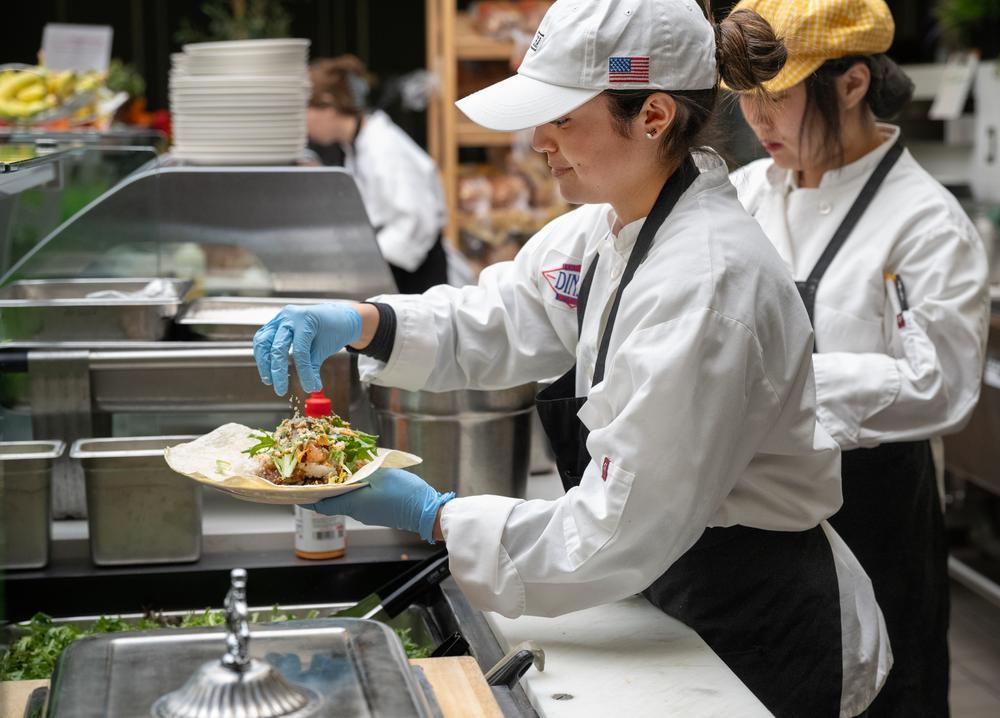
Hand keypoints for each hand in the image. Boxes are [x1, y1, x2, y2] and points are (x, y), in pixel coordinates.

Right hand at [253, 303, 361, 395]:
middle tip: (281, 391)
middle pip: (277, 347)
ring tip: (269, 381)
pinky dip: (262, 355)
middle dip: (277, 371)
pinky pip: (262, 340)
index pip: (300, 351)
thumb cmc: (332, 330)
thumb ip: (313, 366)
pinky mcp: (273, 324)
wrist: (334, 316)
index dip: (304, 372)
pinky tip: (268, 369)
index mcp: (305, 319)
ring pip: (262, 342)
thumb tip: (310, 389)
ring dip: (264, 364)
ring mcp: (279, 318)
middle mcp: (289, 316)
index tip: (309, 388)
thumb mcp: (325, 348)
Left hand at [303, 468, 454, 542]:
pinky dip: (353, 488)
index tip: (295, 488)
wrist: (427, 512)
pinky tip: (358, 475)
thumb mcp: (381, 473)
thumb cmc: (404, 494)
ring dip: (339, 485)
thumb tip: (349, 460)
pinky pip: (359, 499)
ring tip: (337, 467)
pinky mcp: (377, 511)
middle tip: (316, 469)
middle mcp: (356, 511)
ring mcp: (367, 513)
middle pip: (331, 500)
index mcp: (351, 503)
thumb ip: (362, 466)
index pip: (320, 504)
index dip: (305, 497)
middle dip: (322, 485)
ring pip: (345, 498)